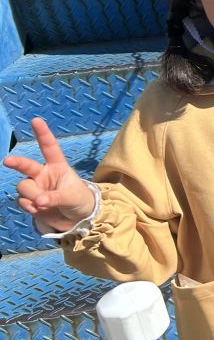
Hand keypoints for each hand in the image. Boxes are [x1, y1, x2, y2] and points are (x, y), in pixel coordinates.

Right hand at [2, 118, 96, 233]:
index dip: (42, 134)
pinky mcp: (29, 200)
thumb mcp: (73, 197)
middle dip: (16, 162)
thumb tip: (39, 201)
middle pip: (25, 166)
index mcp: (57, 166)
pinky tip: (41, 210)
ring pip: (24, 188)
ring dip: (33, 197)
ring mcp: (34, 187)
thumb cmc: (79, 200)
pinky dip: (32, 208)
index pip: (49, 147)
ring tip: (46, 204)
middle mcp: (43, 174)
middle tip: (7, 161)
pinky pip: (23, 202)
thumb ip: (56, 197)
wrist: (75, 219)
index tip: (36, 120)